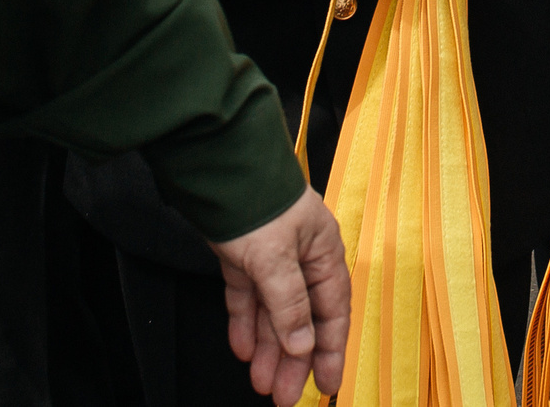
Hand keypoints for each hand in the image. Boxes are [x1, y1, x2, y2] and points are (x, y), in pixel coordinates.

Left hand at [211, 187, 349, 403]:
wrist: (217, 166)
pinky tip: (242, 348)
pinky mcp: (243, 254)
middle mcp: (301, 256)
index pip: (332, 311)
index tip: (327, 384)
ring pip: (273, 312)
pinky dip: (245, 322)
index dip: (330, 350)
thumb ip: (290, 304)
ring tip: (260, 382)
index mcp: (323, 252)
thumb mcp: (276, 258)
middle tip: (284, 396)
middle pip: (301, 318)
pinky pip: (248, 297)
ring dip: (268, 348)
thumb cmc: (258, 200)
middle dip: (293, 360)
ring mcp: (271, 256)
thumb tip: (302, 345)